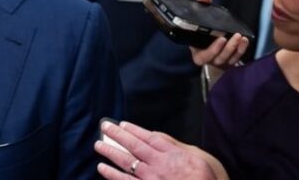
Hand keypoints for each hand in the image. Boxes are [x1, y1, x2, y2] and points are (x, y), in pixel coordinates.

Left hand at [94, 120, 227, 179]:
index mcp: (174, 156)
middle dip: (117, 136)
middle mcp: (160, 166)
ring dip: (110, 153)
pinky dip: (112, 176)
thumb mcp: (200, 159)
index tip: (121, 124)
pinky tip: (102, 169)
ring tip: (98, 145)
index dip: (134, 130)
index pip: (149, 138)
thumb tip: (156, 135)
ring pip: (125, 164)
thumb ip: (176, 146)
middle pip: (134, 147)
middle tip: (103, 127)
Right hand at [189, 0, 248, 68]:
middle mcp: (208, 59)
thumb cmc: (202, 31)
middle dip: (227, 48)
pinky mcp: (229, 62)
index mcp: (197, 52)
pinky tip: (245, 41)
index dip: (212, 50)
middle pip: (217, 57)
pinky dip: (241, 50)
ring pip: (227, 58)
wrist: (208, 44)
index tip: (221, 39)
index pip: (203, 56)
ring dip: (235, 48)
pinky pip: (236, 58)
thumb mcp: (200, 20)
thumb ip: (201, 7)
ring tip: (240, 36)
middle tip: (234, 35)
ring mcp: (219, 61)